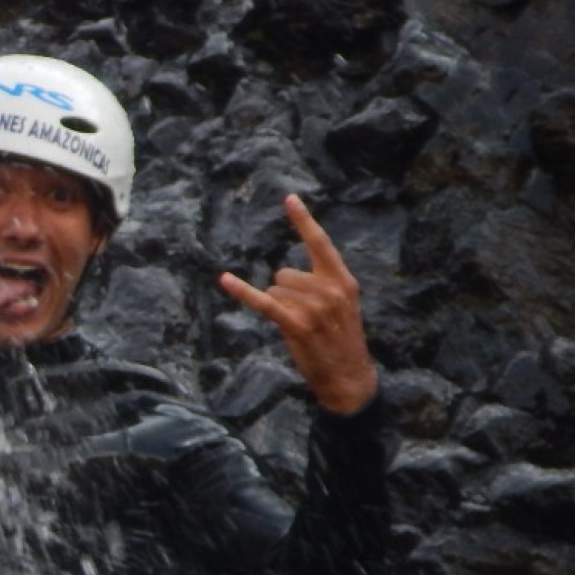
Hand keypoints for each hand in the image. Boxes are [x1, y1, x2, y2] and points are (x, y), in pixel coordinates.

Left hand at [220, 194, 378, 414]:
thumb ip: (320, 286)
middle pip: (284, 274)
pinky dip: (242, 291)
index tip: (288, 198)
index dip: (303, 220)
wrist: (349, 376)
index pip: (321, 243)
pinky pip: (263, 302)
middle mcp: (330, 291)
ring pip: (274, 291)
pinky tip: (225, 280)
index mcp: (343, 281)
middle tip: (304, 318)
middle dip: (285, 294)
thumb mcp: (340, 307)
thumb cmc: (340, 341)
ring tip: (300, 327)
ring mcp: (314, 308)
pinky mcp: (296, 325)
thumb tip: (282, 278)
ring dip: (279, 308)